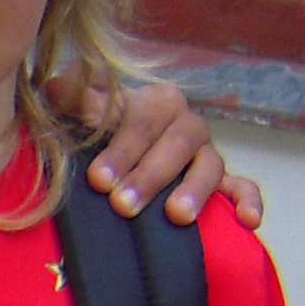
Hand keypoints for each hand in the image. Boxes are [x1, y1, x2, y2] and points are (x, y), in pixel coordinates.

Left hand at [56, 75, 265, 229]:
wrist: (120, 150)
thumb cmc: (99, 131)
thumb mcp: (82, 110)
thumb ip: (71, 96)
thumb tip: (54, 84)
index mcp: (156, 102)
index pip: (140, 121)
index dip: (120, 149)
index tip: (97, 179)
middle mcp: (186, 124)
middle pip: (175, 145)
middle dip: (148, 176)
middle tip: (122, 205)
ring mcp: (206, 154)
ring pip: (210, 166)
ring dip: (194, 190)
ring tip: (177, 217)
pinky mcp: (223, 182)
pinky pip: (243, 187)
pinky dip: (248, 201)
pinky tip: (249, 221)